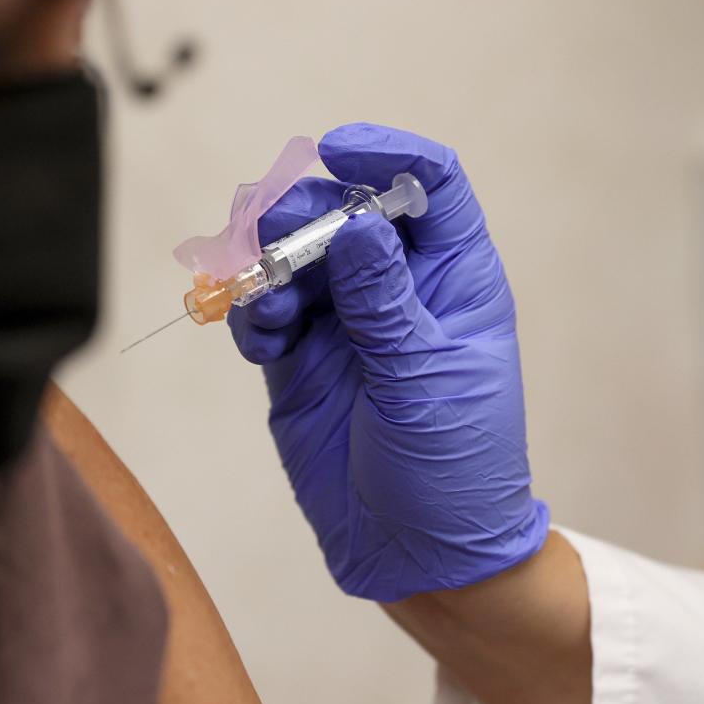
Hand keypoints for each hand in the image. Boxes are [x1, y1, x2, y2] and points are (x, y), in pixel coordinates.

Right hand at [229, 124, 548, 601]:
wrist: (415, 554)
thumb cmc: (453, 466)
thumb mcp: (426, 379)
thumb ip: (384, 303)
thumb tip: (359, 227)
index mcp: (452, 280)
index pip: (430, 186)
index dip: (387, 154)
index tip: (335, 149)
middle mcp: (395, 290)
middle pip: (344, 212)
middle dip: (304, 213)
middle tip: (271, 232)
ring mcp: (342, 323)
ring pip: (293, 257)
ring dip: (267, 260)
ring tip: (259, 289)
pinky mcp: (298, 360)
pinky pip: (263, 311)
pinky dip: (250, 310)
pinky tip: (257, 333)